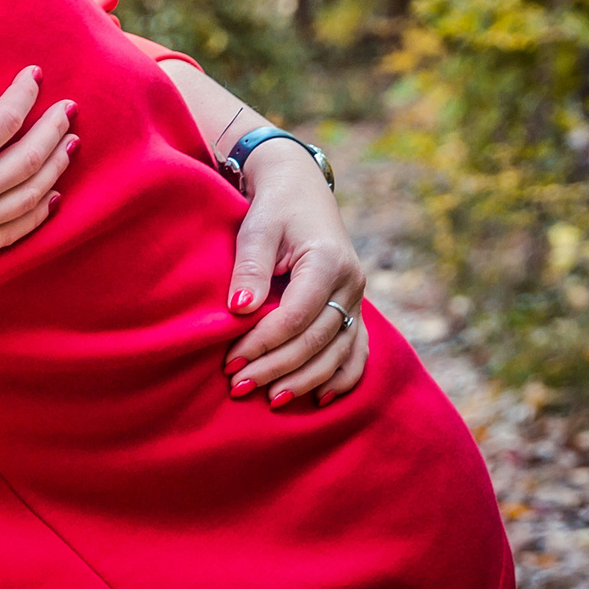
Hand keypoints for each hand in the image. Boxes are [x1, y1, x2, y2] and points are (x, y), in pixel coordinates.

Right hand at [0, 64, 76, 291]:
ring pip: (32, 195)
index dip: (24, 95)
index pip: (3, 121)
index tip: (35, 75)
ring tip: (70, 143)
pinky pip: (17, 232)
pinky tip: (51, 196)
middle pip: (29, 157)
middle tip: (69, 108)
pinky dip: (40, 211)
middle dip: (54, 128)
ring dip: (56, 166)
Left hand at [221, 142, 368, 408]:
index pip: (297, 315)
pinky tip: (318, 398)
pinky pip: (357, 350)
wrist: (300, 189)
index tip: (230, 361)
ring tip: (271, 399)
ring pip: (339, 351)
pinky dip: (342, 376)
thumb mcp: (256, 227)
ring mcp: (358, 298)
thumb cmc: (273, 208)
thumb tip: (240, 309)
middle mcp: (351, 283)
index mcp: (328, 262)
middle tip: (239, 386)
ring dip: (305, 380)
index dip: (263, 342)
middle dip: (277, 367)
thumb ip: (250, 267)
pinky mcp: (355, 307)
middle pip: (316, 339)